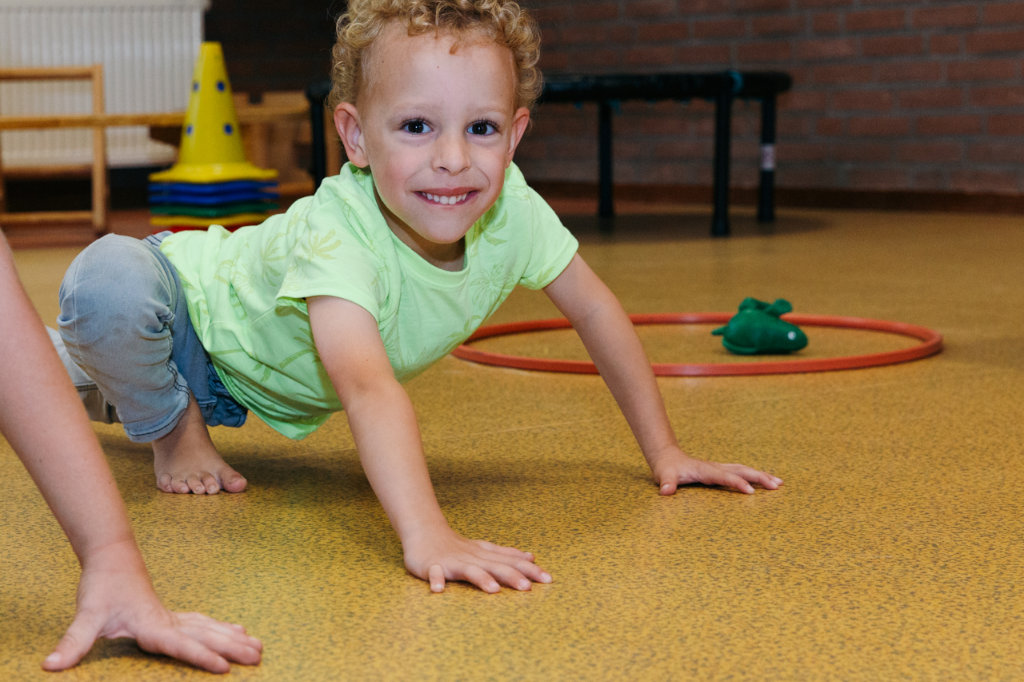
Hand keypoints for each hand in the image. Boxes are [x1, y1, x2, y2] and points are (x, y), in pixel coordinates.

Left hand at [42, 558, 261, 672]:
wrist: (112, 555)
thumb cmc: (101, 585)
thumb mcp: (86, 615)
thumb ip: (74, 641)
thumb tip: (51, 665)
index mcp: (152, 624)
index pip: (180, 645)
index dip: (202, 657)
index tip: (225, 667)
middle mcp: (167, 621)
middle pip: (206, 636)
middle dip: (233, 648)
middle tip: (259, 656)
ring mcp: (172, 616)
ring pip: (210, 628)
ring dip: (233, 638)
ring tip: (258, 646)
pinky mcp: (171, 614)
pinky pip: (203, 623)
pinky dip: (222, 627)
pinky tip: (236, 630)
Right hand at [403, 527, 552, 593]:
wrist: (425, 532)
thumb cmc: (457, 546)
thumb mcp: (484, 549)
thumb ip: (506, 555)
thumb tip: (531, 557)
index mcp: (485, 555)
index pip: (510, 561)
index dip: (529, 570)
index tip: (548, 578)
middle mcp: (472, 558)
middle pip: (495, 566)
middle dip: (512, 576)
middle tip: (527, 587)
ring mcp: (453, 562)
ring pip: (470, 570)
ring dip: (482, 578)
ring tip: (494, 589)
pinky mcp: (433, 566)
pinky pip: (434, 574)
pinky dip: (436, 580)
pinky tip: (438, 589)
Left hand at [649, 447, 782, 495]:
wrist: (667, 457)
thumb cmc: (667, 469)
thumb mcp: (664, 476)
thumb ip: (666, 483)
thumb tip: (665, 491)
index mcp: (705, 470)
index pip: (724, 477)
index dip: (737, 483)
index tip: (751, 491)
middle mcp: (715, 467)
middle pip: (741, 470)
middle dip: (759, 477)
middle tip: (777, 486)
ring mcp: (720, 468)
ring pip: (744, 470)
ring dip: (761, 475)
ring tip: (779, 483)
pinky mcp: (721, 470)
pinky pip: (741, 472)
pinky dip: (755, 476)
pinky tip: (766, 481)